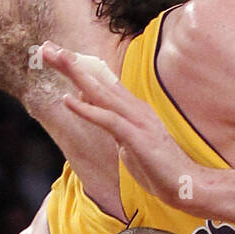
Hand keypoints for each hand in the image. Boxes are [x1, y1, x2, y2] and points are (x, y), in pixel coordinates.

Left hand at [41, 42, 213, 207]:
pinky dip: (87, 109)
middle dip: (72, 63)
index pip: (104, 84)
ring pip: (102, 93)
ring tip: (55, 59)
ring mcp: (138, 122)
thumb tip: (93, 110)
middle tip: (47, 47)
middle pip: (100, 81)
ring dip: (77, 75)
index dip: (81, 68)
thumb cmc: (161, 170)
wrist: (188, 187)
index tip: (57, 55)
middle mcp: (136, 110)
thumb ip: (112, 126)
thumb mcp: (130, 144)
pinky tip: (68, 100)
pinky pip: (108, 120)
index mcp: (136, 110)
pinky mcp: (138, 138)